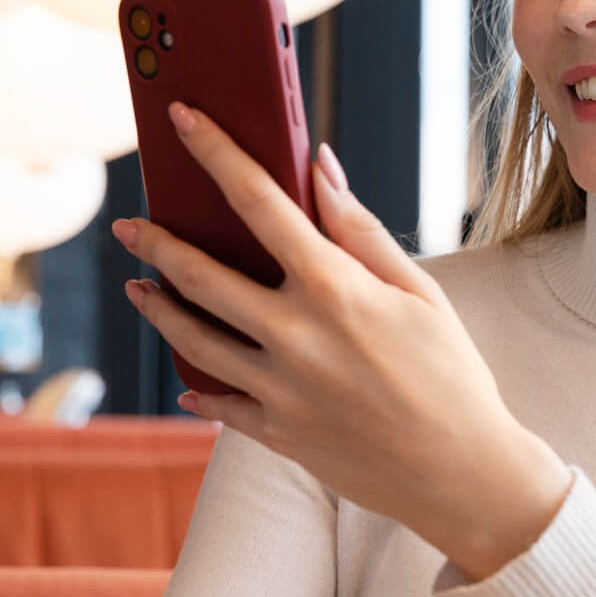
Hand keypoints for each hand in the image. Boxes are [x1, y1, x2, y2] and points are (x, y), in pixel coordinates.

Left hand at [115, 102, 573, 579]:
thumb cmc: (451, 373)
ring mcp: (279, 390)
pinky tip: (187, 376)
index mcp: (335, 288)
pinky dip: (200, 388)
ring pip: (194, 339)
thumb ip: (360, 229)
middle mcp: (296, 336)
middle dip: (157, 242)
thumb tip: (318, 166)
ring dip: (160, 308)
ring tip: (140, 288)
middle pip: (201, 274)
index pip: (258, 200)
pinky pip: (221, 405)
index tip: (182, 120)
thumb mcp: (419, 291)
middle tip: (130, 225)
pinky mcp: (277, 434)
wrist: (465, 476)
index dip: (215, 152)